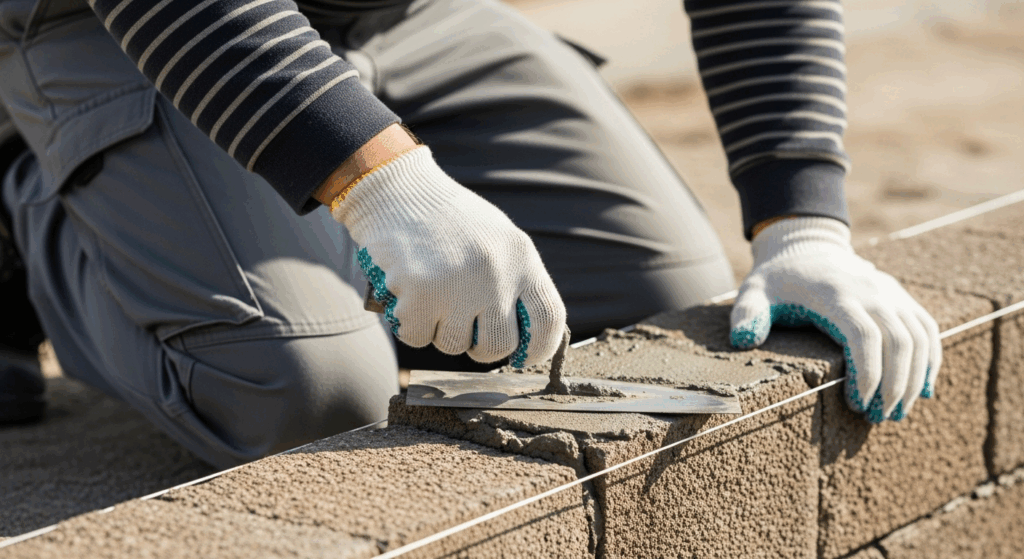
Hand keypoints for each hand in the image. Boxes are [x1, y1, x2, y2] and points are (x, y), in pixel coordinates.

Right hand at [330, 146, 565, 365]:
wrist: (397, 191)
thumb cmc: (447, 219)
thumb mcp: (496, 238)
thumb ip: (514, 279)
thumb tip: (524, 333)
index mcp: (521, 256)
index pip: (549, 318)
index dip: (539, 348)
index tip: (522, 354)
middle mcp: (495, 273)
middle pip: (500, 345)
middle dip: (480, 347)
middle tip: (464, 327)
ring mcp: (457, 286)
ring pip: (455, 345)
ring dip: (440, 330)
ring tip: (431, 295)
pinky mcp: (419, 295)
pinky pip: (418, 337)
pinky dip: (409, 324)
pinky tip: (408, 295)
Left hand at [729, 217, 941, 422]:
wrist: (807, 248)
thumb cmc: (778, 280)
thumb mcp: (754, 292)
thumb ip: (747, 314)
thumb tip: (742, 341)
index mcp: (836, 294)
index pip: (864, 336)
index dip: (867, 373)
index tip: (857, 405)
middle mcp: (872, 292)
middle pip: (899, 341)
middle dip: (894, 385)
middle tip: (878, 418)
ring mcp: (891, 294)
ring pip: (919, 338)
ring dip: (914, 379)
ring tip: (897, 413)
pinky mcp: (902, 298)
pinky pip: (927, 329)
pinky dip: (930, 360)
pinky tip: (924, 390)